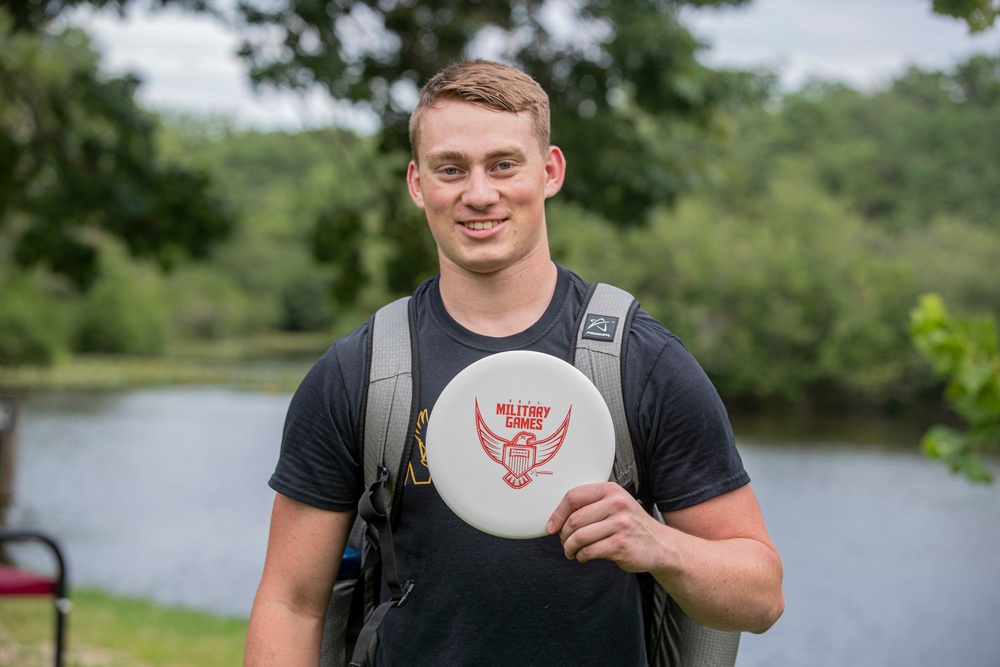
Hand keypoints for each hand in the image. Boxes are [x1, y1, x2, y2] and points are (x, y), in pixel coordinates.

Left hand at [545, 482, 665, 571]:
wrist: (660, 545)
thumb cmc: (632, 525)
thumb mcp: (615, 505)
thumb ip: (591, 505)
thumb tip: (557, 518)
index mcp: (611, 490)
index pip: (574, 496)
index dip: (558, 513)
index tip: (551, 526)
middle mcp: (616, 504)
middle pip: (574, 519)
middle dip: (563, 534)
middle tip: (564, 541)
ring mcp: (620, 524)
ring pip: (579, 537)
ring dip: (569, 548)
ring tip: (571, 551)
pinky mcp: (621, 544)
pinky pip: (589, 551)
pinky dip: (581, 556)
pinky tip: (584, 556)